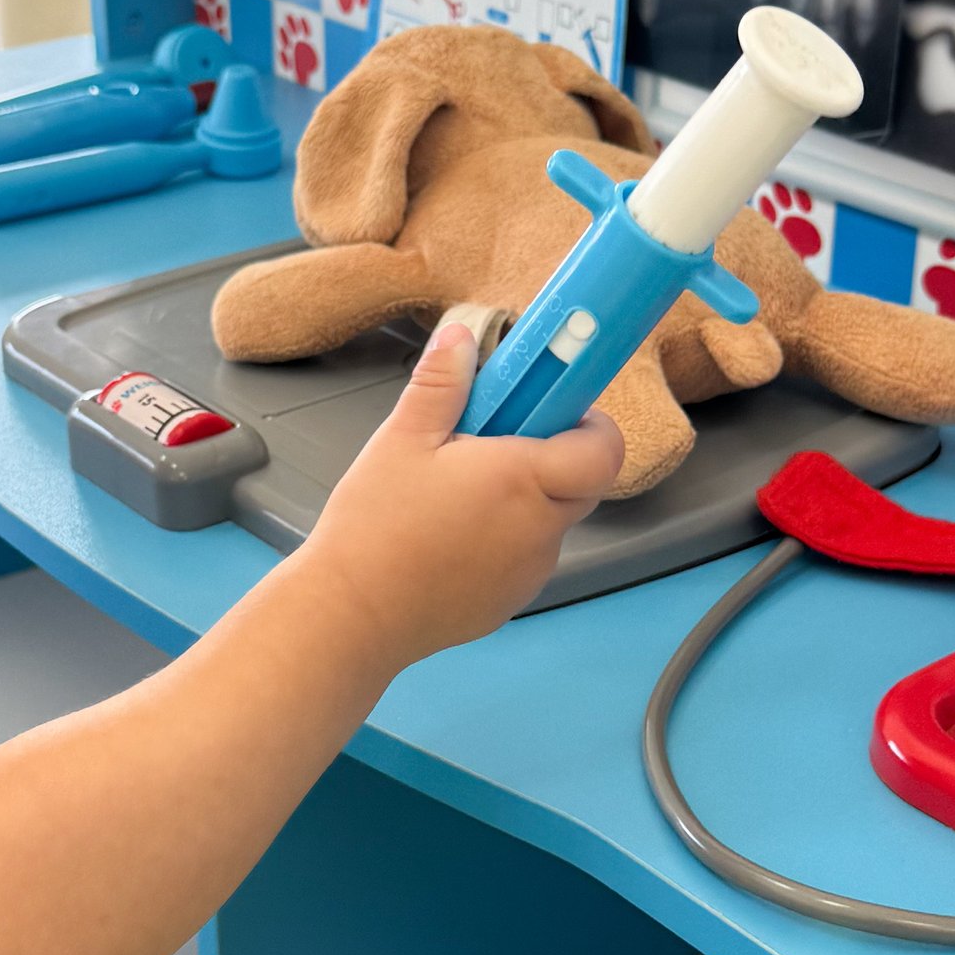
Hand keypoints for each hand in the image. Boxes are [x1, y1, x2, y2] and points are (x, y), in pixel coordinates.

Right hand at [298, 325, 620, 663]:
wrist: (351, 616)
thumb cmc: (375, 528)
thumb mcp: (401, 439)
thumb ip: (442, 384)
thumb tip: (463, 338)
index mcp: (524, 480)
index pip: (603, 450)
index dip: (590, 425)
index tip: (552, 408)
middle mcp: (540, 530)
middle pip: (580, 484)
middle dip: (550, 457)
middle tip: (493, 443)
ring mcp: (530, 573)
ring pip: (550, 522)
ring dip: (524, 501)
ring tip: (457, 495)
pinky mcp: (510, 602)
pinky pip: (524, 558)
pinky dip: (504, 540)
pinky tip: (449, 537)